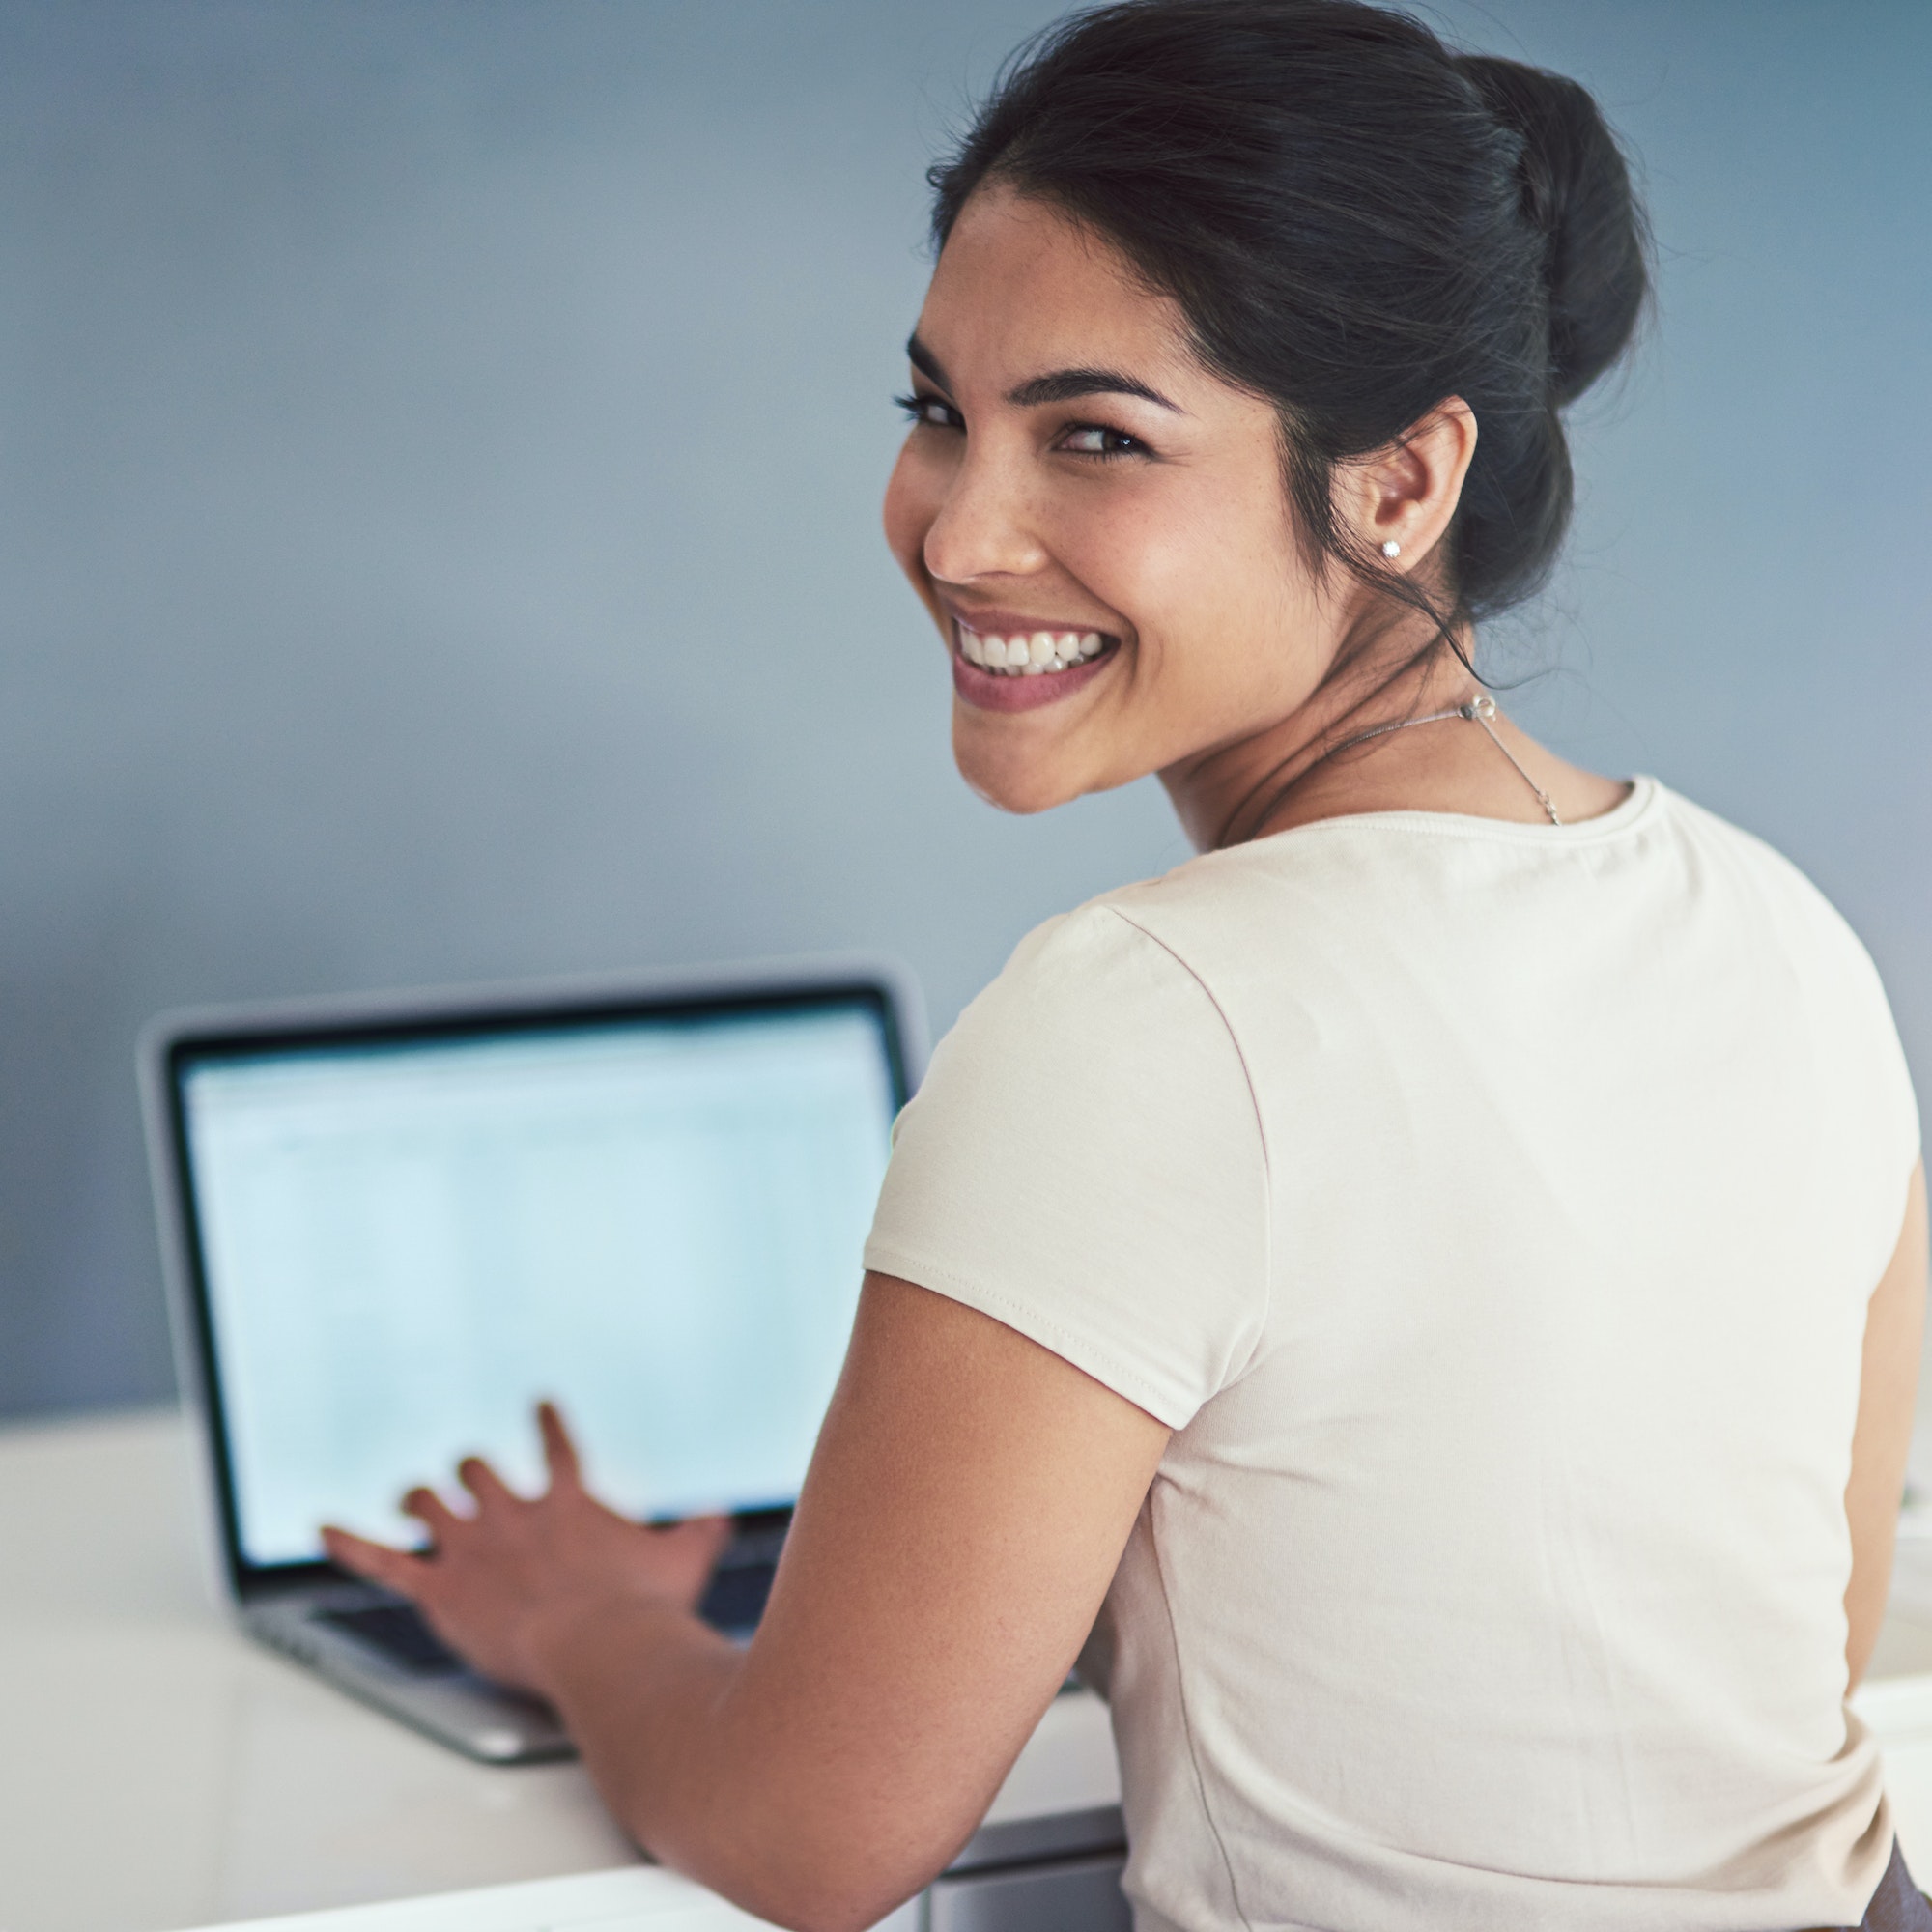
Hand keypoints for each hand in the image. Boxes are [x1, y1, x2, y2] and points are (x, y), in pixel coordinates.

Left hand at [322, 1401, 731, 1696]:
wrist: (600, 1643)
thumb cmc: (642, 1608)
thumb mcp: (682, 1561)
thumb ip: (697, 1533)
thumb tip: (720, 1517)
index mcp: (566, 1503)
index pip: (555, 1447)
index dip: (546, 1423)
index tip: (539, 1405)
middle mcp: (513, 1513)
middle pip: (476, 1470)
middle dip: (470, 1474)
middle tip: (468, 1479)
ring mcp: (474, 1547)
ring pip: (429, 1502)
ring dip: (419, 1499)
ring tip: (412, 1500)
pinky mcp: (443, 1587)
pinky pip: (384, 1561)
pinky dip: (350, 1542)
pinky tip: (323, 1528)